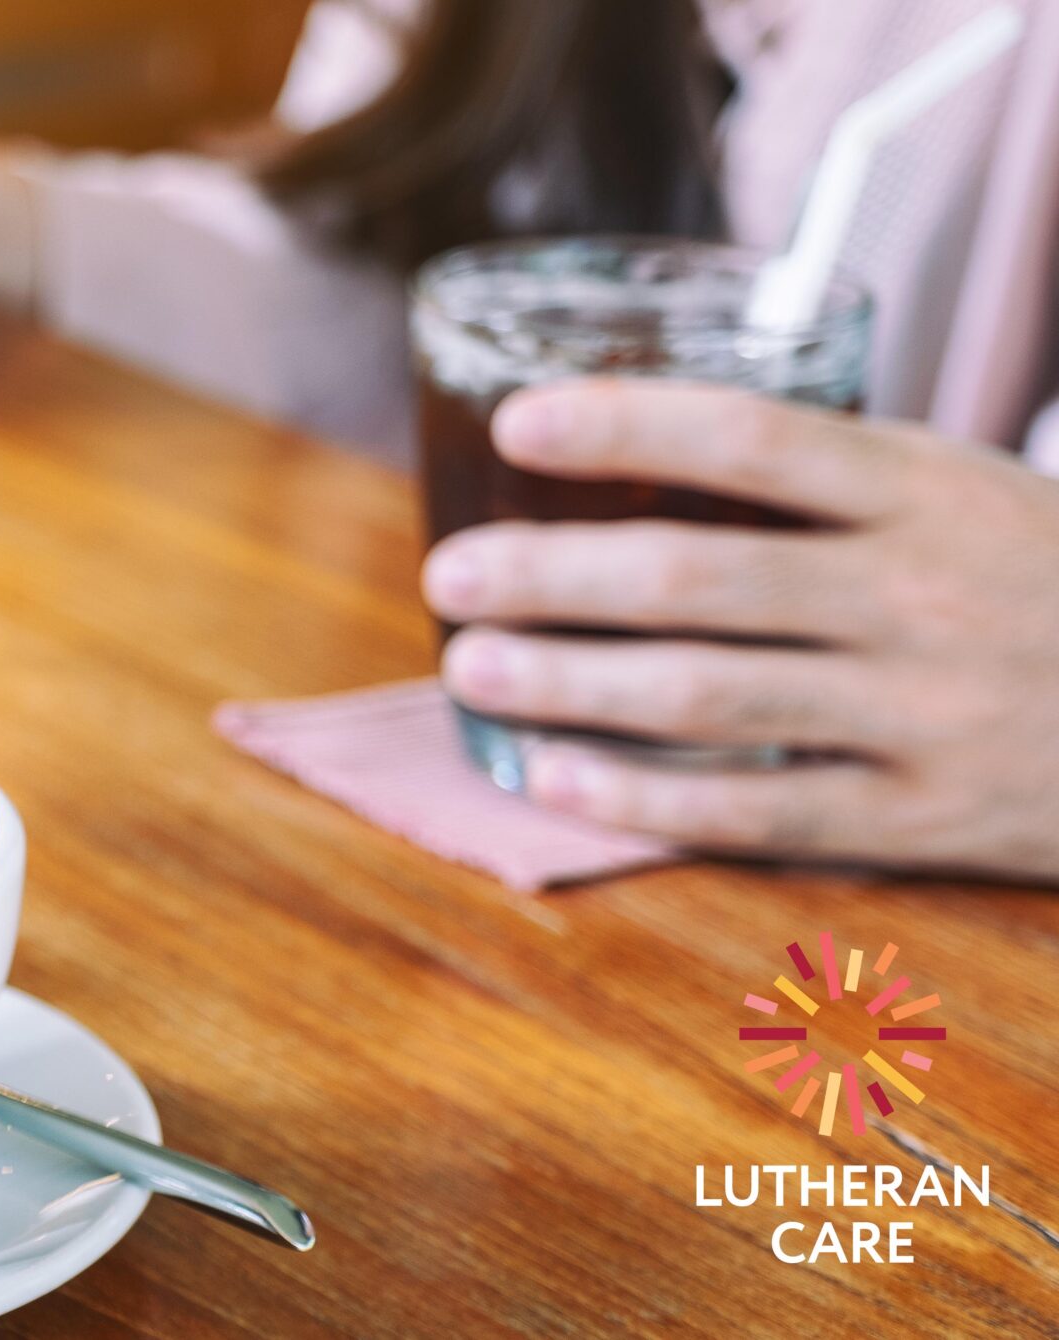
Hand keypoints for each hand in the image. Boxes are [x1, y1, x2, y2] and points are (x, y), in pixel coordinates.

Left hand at [422, 380, 1058, 882]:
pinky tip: (552, 775)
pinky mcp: (925, 820)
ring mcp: (926, 713)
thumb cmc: (1042, 581)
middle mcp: (924, 595)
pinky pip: (758, 813)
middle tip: (447, 572)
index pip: (758, 440)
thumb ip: (826, 482)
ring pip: (712, 697)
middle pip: (703, 578)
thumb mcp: (966, 494)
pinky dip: (644, 797)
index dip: (630, 426)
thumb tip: (626, 447)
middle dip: (555, 576)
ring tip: (470, 666)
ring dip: (571, 683)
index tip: (519, 421)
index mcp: (932, 491)